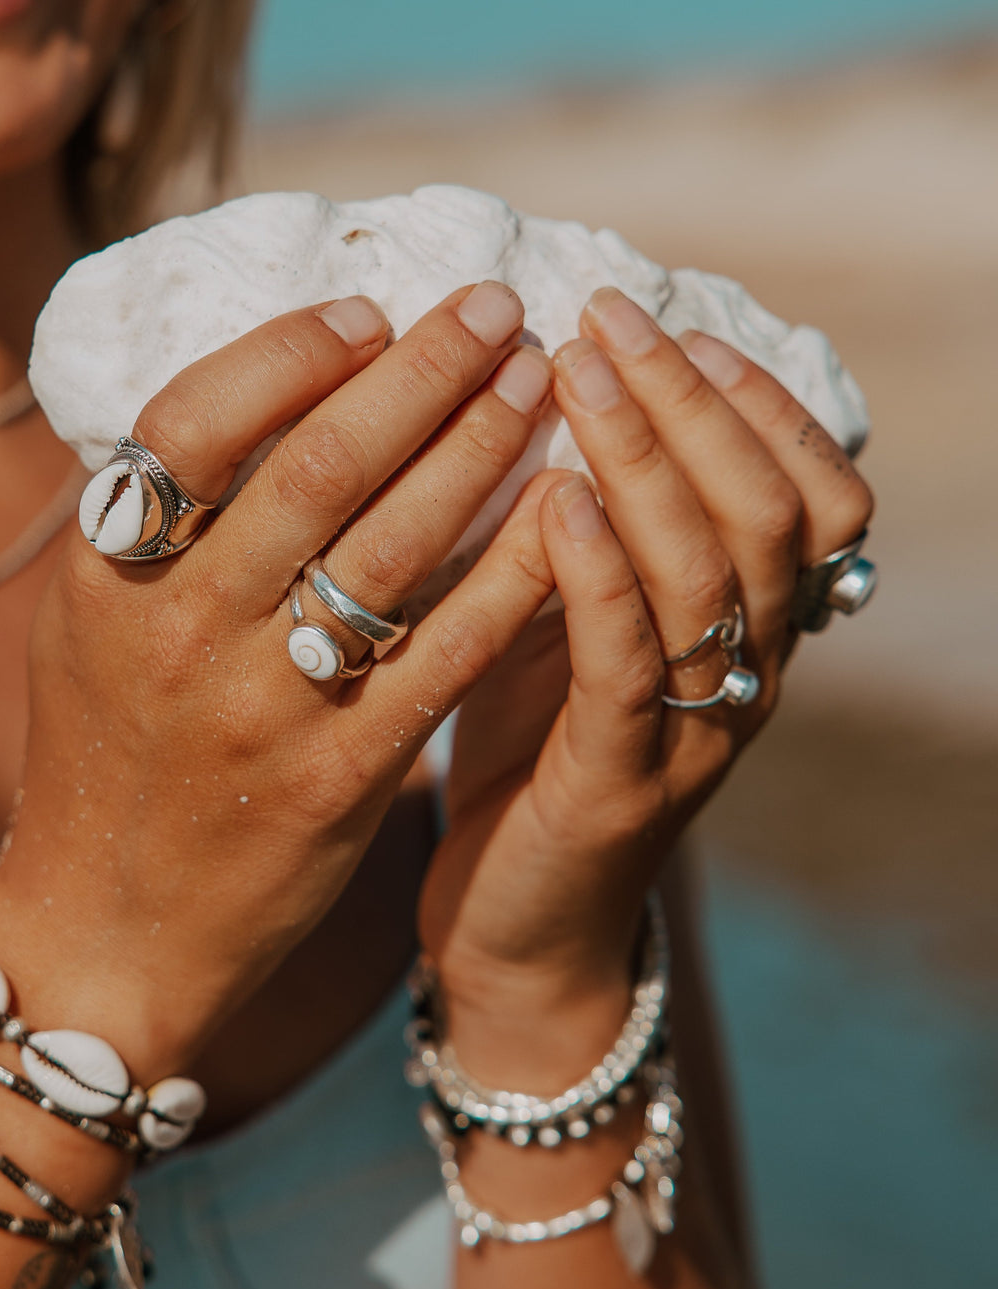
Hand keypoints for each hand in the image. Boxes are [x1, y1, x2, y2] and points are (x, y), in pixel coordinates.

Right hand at [0, 284, 559, 1075]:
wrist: (109, 928)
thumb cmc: (103, 760)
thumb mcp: (89, 628)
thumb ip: (152, 527)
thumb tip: (255, 403)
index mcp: (107, 577)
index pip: (198, 420)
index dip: (293, 351)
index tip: (372, 311)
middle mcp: (182, 629)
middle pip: (319, 467)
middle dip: (420, 374)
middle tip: (497, 313)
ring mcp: (263, 707)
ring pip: (393, 548)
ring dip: (479, 453)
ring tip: (538, 388)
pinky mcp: (337, 780)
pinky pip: (441, 658)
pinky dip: (509, 580)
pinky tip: (564, 521)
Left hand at [420, 286, 873, 1033]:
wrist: (520, 932)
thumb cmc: (534, 762)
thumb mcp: (569, 635)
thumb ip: (586, 546)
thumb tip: (543, 412)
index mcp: (747, 632)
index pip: (806, 498)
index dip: (753, 404)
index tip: (670, 325)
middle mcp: (746, 675)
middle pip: (762, 513)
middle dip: (689, 402)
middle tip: (610, 320)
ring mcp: (693, 736)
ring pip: (707, 575)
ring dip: (644, 458)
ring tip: (577, 375)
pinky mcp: (619, 788)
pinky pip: (626, 664)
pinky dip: (597, 573)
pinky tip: (555, 500)